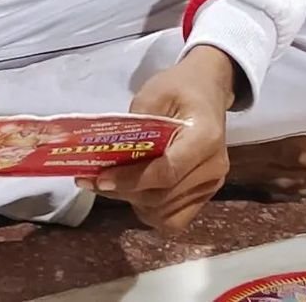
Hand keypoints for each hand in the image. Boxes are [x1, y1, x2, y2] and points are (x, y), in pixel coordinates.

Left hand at [81, 46, 235, 233]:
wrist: (207, 89)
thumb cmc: (179, 87)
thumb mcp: (154, 92)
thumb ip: (136, 123)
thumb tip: (109, 154)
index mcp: (205, 137)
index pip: (167, 171)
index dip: (132, 179)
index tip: (101, 178)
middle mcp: (213, 168)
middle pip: (163, 196)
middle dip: (124, 191)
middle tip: (92, 180)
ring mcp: (210, 186)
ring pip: (166, 214)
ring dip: (134, 202)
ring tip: (110, 183)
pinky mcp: (204, 195)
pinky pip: (174, 218)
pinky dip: (150, 210)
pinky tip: (133, 190)